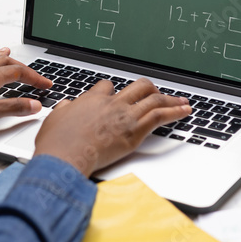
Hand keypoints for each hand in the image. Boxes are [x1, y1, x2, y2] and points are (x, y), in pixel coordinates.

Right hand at [33, 78, 190, 177]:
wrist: (65, 155)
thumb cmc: (57, 142)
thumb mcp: (55, 119)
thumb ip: (64, 110)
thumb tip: (67, 106)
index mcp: (91, 100)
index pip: (108, 86)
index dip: (114, 91)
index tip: (118, 96)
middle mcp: (111, 104)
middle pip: (138, 87)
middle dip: (150, 89)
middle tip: (157, 94)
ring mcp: (124, 116)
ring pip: (153, 99)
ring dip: (171, 100)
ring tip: (182, 102)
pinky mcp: (134, 132)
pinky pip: (159, 116)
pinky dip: (175, 112)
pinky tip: (185, 111)